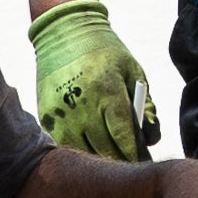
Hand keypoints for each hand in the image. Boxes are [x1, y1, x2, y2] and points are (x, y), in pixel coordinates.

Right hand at [32, 0, 152, 158]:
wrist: (64, 33)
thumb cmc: (106, 52)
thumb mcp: (133, 71)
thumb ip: (146, 106)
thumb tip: (151, 138)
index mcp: (107, 92)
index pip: (124, 138)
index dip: (134, 154)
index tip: (142, 160)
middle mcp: (82, 106)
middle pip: (105, 150)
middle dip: (120, 159)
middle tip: (131, 164)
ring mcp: (61, 113)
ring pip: (83, 152)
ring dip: (99, 158)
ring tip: (112, 157)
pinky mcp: (47, 116)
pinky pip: (65, 144)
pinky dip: (80, 148)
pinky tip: (91, 146)